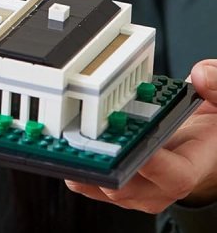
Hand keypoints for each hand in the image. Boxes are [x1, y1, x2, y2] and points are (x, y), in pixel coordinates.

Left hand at [65, 59, 216, 212]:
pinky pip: (97, 182)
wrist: (207, 140)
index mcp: (193, 165)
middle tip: (78, 144)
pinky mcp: (125, 182)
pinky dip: (80, 167)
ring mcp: (144, 188)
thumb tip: (200, 75)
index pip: (174, 176)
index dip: (149, 165)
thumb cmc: (213, 126)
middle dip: (101, 166)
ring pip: (108, 189)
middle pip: (131, 187)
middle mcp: (166, 184)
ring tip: (63, 146)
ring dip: (84, 169)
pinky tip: (64, 149)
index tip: (124, 144)